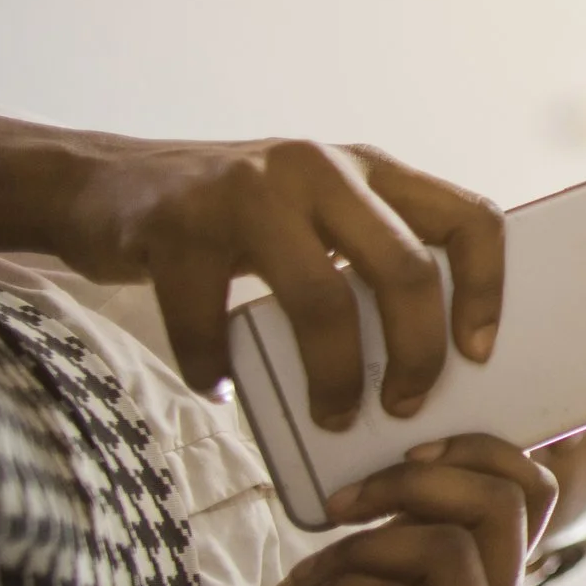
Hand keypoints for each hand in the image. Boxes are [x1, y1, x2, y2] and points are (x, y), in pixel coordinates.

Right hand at [53, 136, 502, 429]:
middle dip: (415, 353)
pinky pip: (210, 322)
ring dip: (331, 375)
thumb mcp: (315, 214)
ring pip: (320, 299)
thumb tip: (434, 360)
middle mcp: (319, 168)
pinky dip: (216, 369)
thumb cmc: (231, 220)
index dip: (487, 290)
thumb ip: (368, 256)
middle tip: (404, 405)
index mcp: (369, 169)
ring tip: (330, 417)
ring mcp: (246, 191)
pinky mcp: (177, 224)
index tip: (479, 355)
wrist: (99, 182)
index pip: (468, 217)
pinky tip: (220, 386)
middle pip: (404, 268)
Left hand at [180, 435, 556, 585]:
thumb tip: (429, 454)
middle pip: (502, 509)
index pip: (535, 493)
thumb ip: (412, 522)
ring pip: (449, 552)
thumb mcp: (365, 560)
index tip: (405, 453)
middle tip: (342, 506)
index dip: (476, 451)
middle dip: (412, 484)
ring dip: (361, 548)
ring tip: (316, 578)